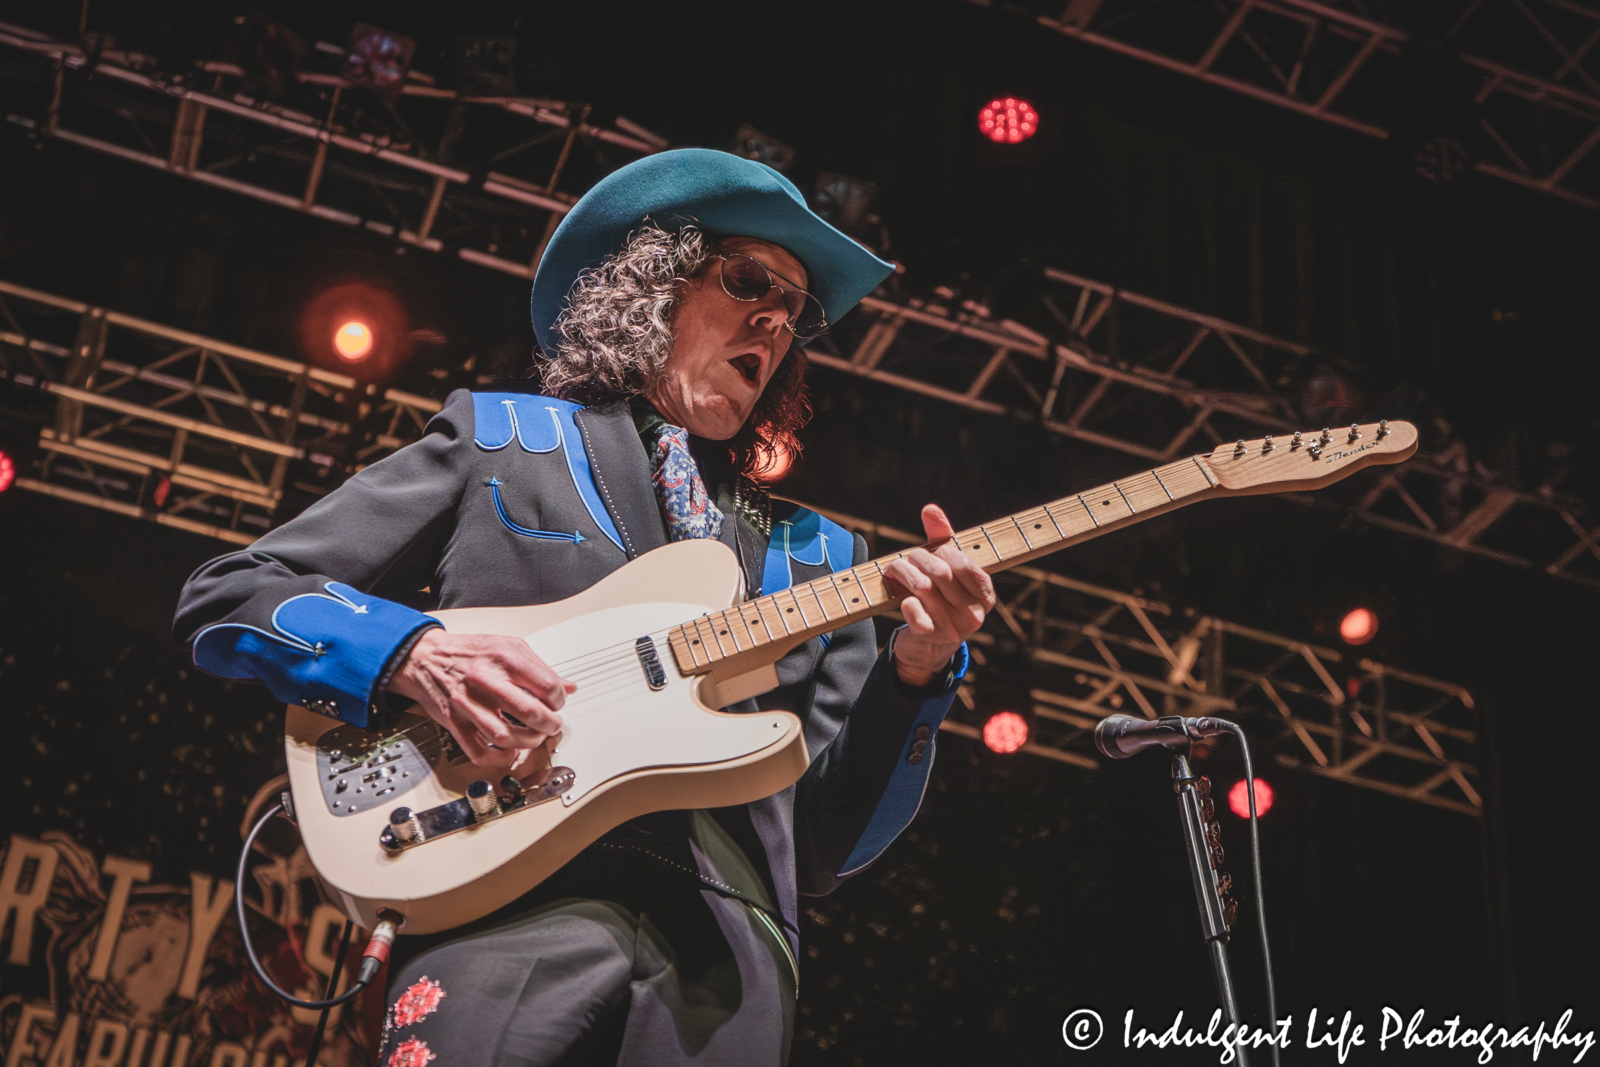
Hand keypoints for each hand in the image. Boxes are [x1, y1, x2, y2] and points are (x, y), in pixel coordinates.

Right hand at [387, 628, 573, 769]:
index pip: (547, 686)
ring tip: (534, 737)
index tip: (558, 702)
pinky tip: (510, 751)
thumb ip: (539, 668)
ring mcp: (468, 704)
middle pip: (530, 713)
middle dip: (550, 725)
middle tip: (552, 724)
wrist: (425, 657)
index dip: (559, 699)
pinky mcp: (455, 722)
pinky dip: (499, 758)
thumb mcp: (508, 647)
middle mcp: (486, 681)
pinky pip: (479, 751)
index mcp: (504, 658)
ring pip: (507, 736)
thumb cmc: (468, 652)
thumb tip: (568, 687)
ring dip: (529, 743)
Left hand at [882, 504, 996, 687]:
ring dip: (903, 573)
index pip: (966, 564)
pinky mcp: (931, 638)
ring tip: (895, 569)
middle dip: (918, 559)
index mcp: (985, 595)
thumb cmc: (940, 597)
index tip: (935, 551)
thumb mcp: (946, 567)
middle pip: (940, 573)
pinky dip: (904, 600)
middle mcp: (974, 614)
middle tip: (908, 558)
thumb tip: (930, 509)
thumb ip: (942, 536)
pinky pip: (914, 611)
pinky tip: (903, 598)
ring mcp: (953, 628)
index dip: (945, 552)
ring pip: (923, 588)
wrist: (928, 645)